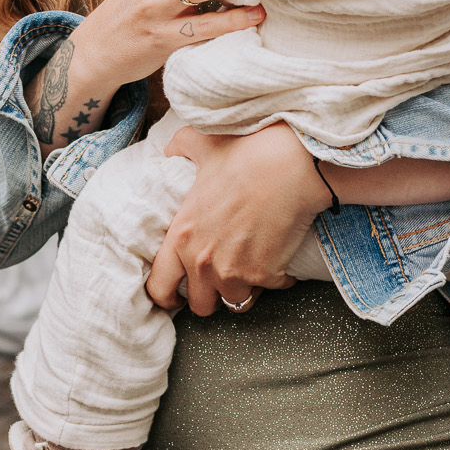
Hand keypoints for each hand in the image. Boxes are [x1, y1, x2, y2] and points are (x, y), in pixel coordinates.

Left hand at [146, 122, 326, 315]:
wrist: (290, 166)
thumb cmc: (246, 154)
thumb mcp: (205, 144)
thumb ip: (182, 147)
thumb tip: (171, 147)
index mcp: (181, 236)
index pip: (159, 287)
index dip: (168, 295)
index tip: (179, 294)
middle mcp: (202, 261)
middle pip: (200, 305)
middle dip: (211, 294)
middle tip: (223, 277)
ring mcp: (234, 272)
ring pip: (236, 302)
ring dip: (245, 287)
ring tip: (254, 263)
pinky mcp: (265, 275)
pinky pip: (271, 289)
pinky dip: (278, 277)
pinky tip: (281, 254)